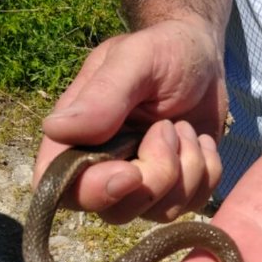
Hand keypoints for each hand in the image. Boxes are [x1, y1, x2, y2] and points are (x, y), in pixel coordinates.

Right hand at [36, 17, 228, 219]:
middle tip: (169, 127)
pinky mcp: (172, 187)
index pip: (57, 185)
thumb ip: (102, 95)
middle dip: (155, 177)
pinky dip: (206, 174)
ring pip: (156, 212)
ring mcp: (138, 180)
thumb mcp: (135, 59)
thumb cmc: (164, 49)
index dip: (91, 191)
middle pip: (113, 210)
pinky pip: (189, 206)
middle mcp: (100, 164)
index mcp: (75, 133)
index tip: (131, 171)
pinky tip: (199, 141)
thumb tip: (55, 129)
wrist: (203, 54)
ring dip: (186, 171)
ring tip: (184, 127)